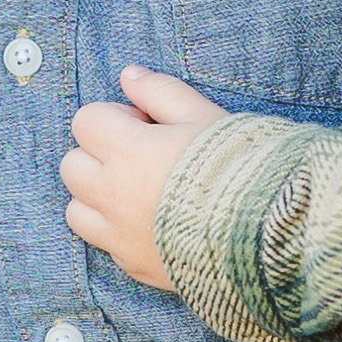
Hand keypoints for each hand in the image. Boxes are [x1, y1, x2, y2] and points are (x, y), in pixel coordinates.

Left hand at [62, 64, 229, 293]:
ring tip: (139, 190)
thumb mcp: (204, 117)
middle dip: (99, 154)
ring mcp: (120, 236)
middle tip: (142, 155)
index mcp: (128, 152)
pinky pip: (105, 245)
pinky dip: (118, 231)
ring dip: (97, 195)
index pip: (85, 121)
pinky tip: (154, 221)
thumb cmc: (241, 167)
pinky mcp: (134, 266)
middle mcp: (114, 196)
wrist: (269, 234)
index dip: (115, 116)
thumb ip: (161, 93)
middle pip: (72, 165)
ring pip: (76, 210)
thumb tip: (129, 75)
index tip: (147, 124)